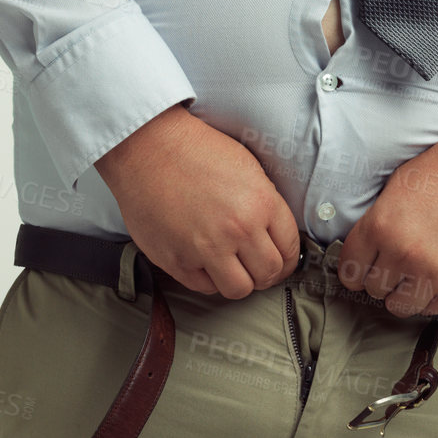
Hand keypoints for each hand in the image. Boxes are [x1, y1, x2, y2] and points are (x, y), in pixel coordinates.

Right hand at [94, 105, 299, 299]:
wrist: (147, 147)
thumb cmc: (194, 149)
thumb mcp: (246, 166)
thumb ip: (264, 203)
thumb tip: (275, 232)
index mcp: (260, 203)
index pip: (289, 249)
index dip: (288, 259)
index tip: (281, 261)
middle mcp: (237, 229)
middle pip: (268, 274)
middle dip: (266, 273)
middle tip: (256, 266)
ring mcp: (206, 248)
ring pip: (239, 290)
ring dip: (238, 280)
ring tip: (231, 266)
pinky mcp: (177, 261)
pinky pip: (204, 287)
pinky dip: (207, 278)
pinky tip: (204, 259)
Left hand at [337, 131, 437, 317]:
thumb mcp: (394, 189)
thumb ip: (375, 224)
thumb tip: (361, 253)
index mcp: (382, 227)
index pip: (349, 269)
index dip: (353, 266)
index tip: (360, 265)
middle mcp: (405, 255)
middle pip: (372, 288)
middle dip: (378, 276)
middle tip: (391, 261)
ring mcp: (434, 275)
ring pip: (398, 306)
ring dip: (401, 292)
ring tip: (410, 272)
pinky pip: (430, 309)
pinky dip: (428, 297)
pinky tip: (432, 275)